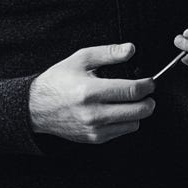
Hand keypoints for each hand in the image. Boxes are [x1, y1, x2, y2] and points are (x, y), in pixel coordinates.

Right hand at [28, 43, 155, 143]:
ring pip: (133, 124)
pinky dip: (126, 121)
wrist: (37, 107)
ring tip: (132, 100)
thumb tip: (131, 49)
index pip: (132, 91)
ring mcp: (94, 129)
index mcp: (91, 91)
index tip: (151, 81)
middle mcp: (93, 114)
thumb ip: (109, 52)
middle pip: (138, 111)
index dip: (148, 85)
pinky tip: (119, 110)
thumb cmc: (59, 80)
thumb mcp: (82, 58)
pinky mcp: (93, 139)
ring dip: (138, 112)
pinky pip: (121, 132)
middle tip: (148, 91)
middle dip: (149, 100)